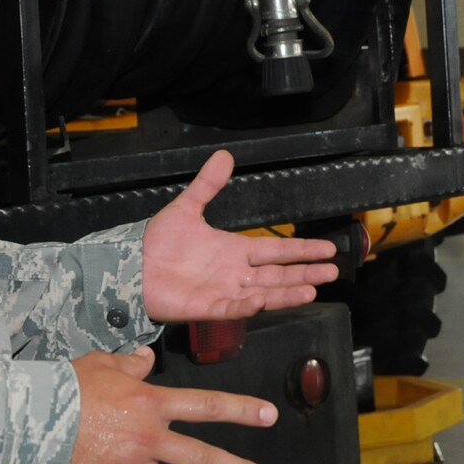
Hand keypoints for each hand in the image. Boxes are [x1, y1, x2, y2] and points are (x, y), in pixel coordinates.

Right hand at [63, 348, 282, 463]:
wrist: (25, 421)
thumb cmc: (62, 387)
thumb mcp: (100, 363)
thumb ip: (129, 364)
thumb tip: (146, 360)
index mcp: (150, 403)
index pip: (207, 406)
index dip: (242, 410)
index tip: (269, 416)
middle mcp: (148, 438)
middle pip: (203, 457)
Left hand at [140, 150, 337, 322]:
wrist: (130, 265)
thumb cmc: (158, 241)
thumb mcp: (186, 208)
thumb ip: (207, 185)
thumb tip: (225, 155)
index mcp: (234, 250)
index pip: (276, 250)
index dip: (301, 250)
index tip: (328, 249)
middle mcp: (235, 273)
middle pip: (278, 274)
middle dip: (305, 273)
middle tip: (332, 272)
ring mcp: (223, 292)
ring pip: (264, 293)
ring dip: (287, 292)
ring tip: (312, 290)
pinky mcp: (206, 308)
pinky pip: (231, 308)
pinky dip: (248, 305)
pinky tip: (264, 300)